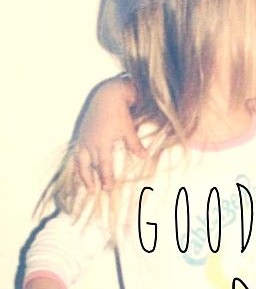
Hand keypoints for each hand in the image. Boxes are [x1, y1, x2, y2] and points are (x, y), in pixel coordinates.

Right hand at [75, 76, 143, 190]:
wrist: (106, 96)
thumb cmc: (120, 113)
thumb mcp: (128, 130)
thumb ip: (135, 145)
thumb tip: (145, 157)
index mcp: (102, 142)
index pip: (104, 165)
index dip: (106, 178)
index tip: (109, 189)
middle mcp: (90, 142)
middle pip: (89, 166)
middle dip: (92, 180)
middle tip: (96, 192)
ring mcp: (83, 139)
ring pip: (80, 162)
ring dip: (83, 175)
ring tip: (89, 187)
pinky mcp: (80, 135)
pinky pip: (76, 154)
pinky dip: (79, 165)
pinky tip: (83, 172)